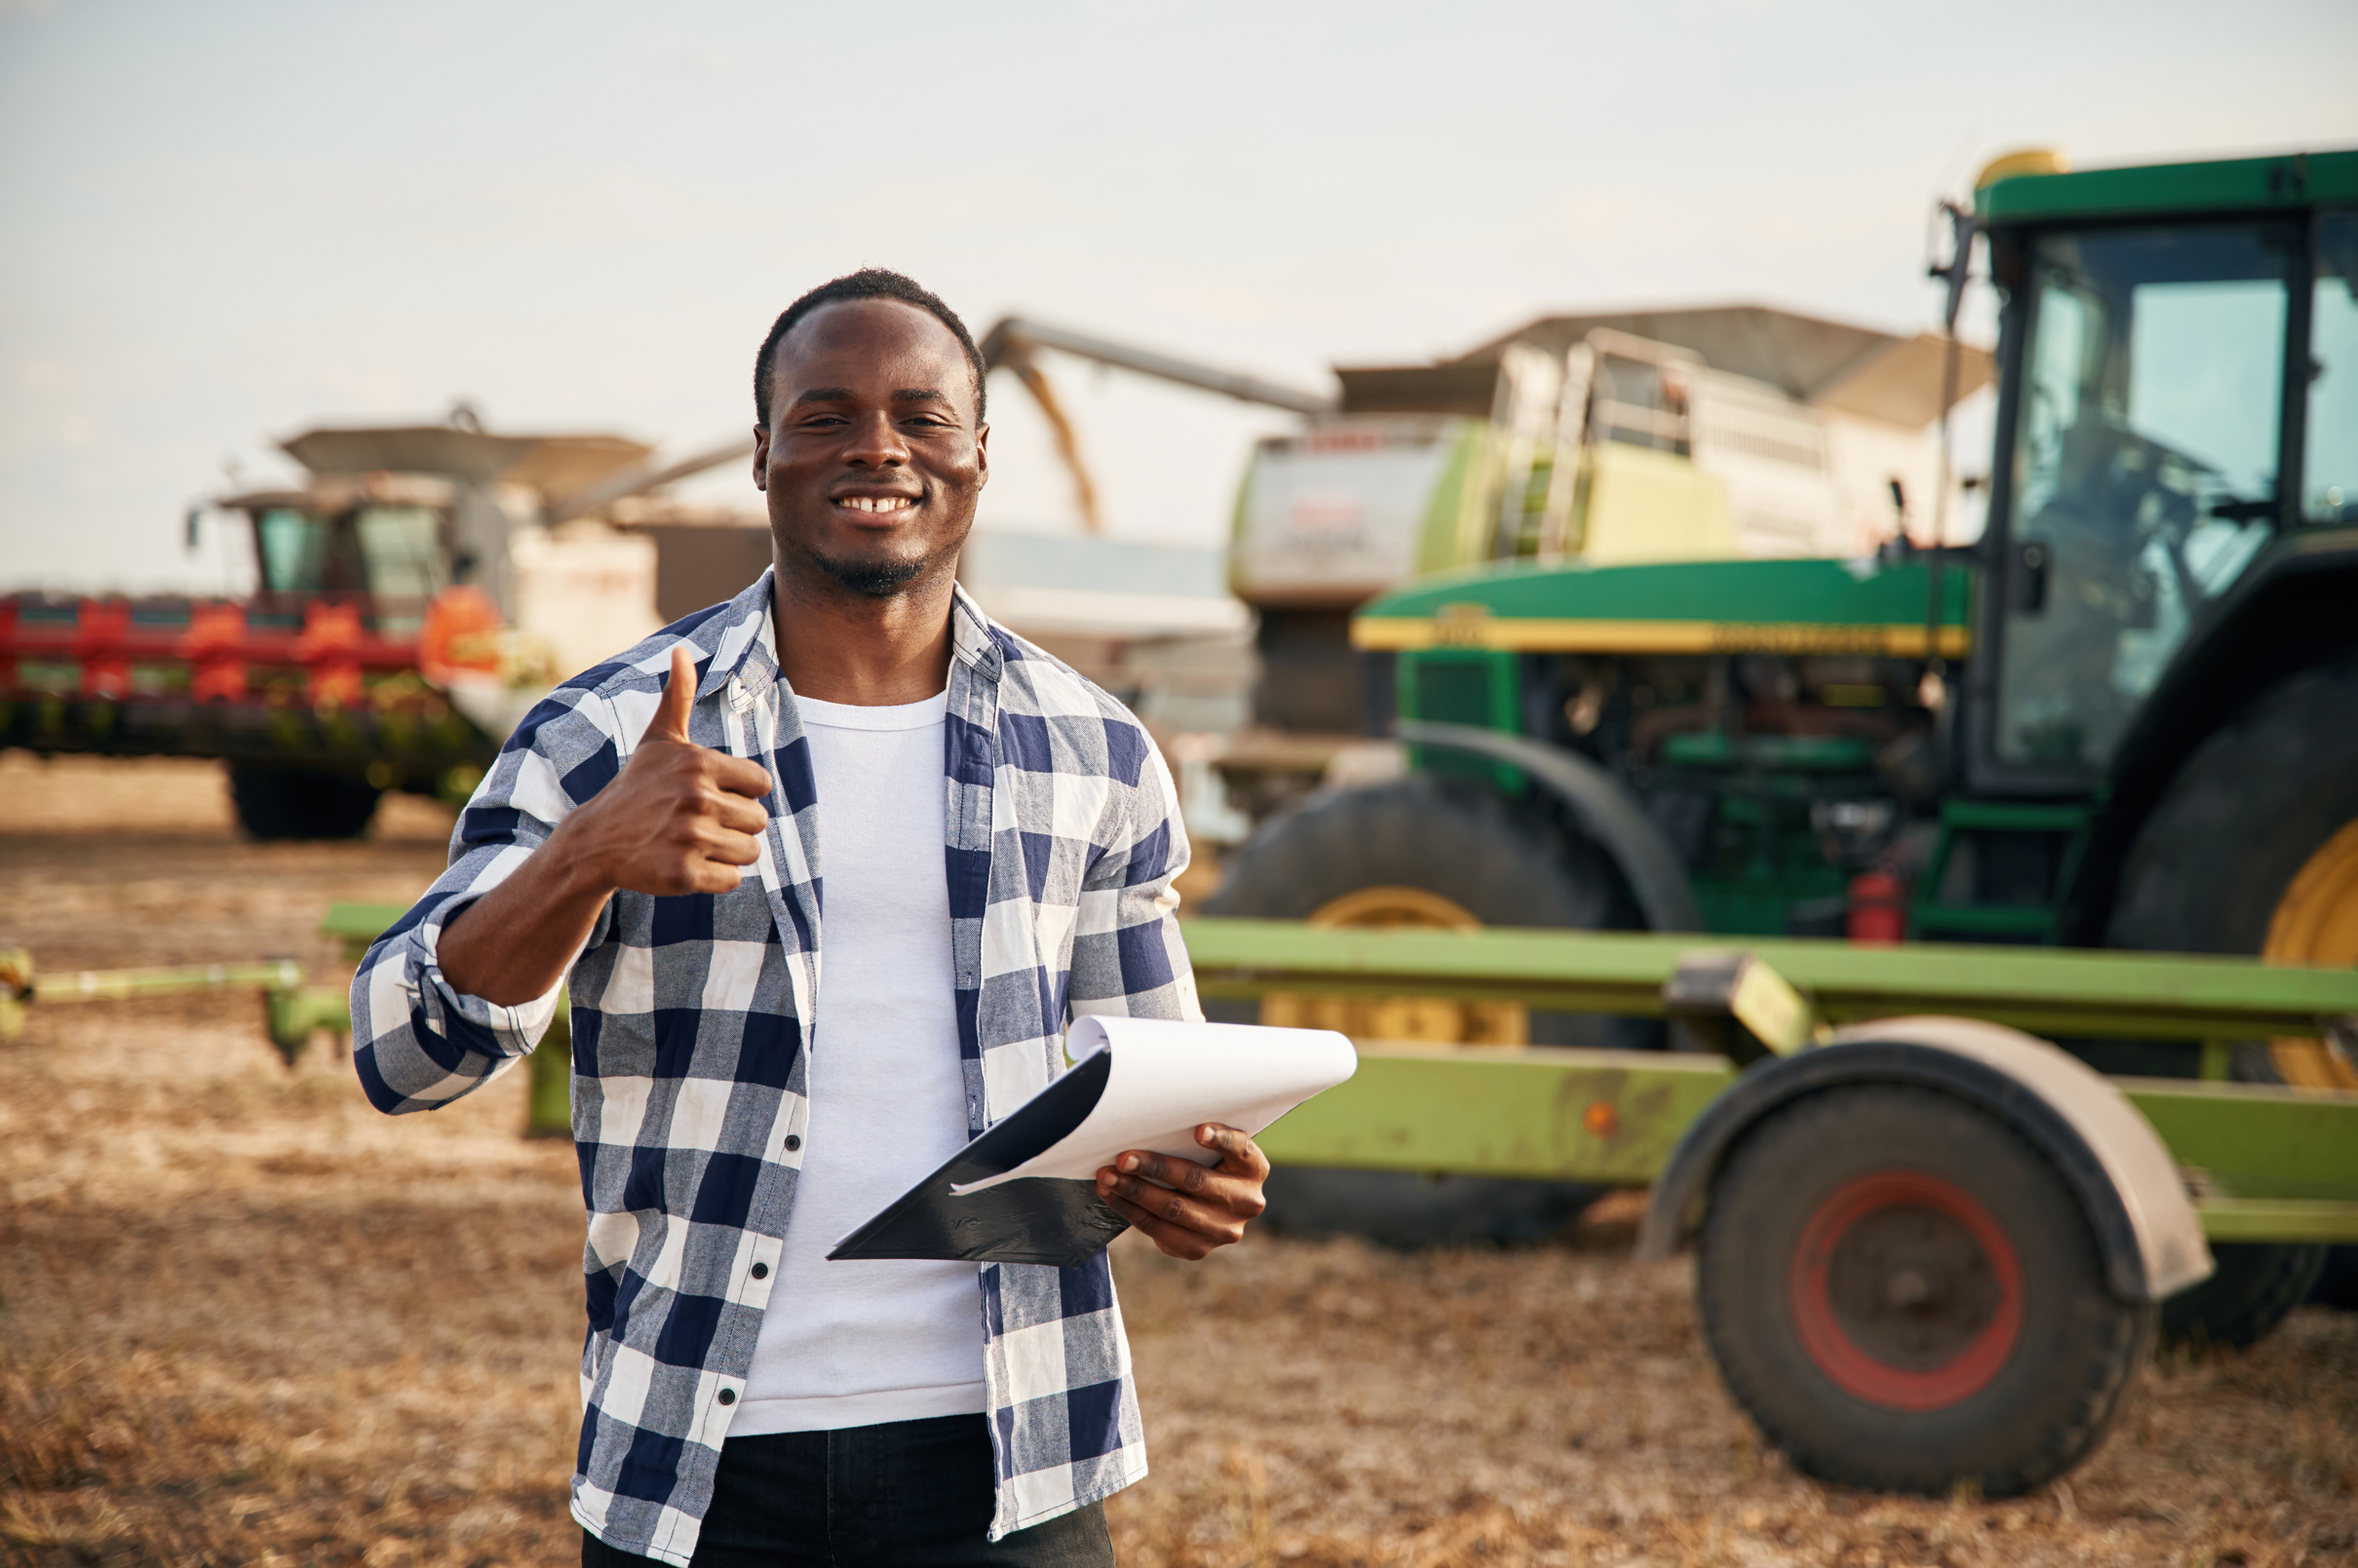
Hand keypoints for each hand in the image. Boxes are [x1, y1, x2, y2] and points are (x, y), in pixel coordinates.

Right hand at [573, 645, 774, 895]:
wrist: (596, 840)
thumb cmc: (636, 787)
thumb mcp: (658, 740)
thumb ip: (679, 697)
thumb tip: (682, 650)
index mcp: (700, 764)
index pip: (761, 784)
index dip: (741, 792)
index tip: (711, 794)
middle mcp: (697, 799)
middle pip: (759, 821)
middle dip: (735, 825)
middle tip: (698, 822)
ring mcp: (690, 838)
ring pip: (750, 852)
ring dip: (728, 852)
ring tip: (694, 842)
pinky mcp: (684, 875)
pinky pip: (732, 880)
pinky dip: (716, 878)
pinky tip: (687, 864)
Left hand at [1095, 1123, 1269, 1259]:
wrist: (1209, 1210)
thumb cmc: (1204, 1164)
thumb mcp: (1213, 1149)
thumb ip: (1198, 1137)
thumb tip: (1153, 1118)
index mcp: (1253, 1168)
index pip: (1241, 1149)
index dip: (1220, 1140)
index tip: (1198, 1131)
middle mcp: (1245, 1202)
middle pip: (1195, 1180)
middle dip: (1154, 1167)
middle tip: (1123, 1158)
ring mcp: (1224, 1230)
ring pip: (1172, 1209)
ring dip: (1133, 1192)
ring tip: (1107, 1177)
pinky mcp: (1198, 1249)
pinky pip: (1158, 1230)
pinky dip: (1130, 1210)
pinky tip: (1112, 1195)